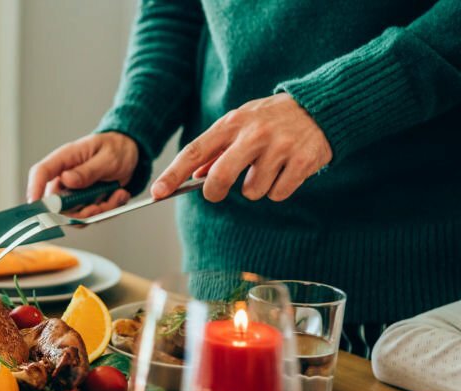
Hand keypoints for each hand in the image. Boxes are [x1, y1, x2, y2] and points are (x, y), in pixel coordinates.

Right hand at [26, 132, 135, 217]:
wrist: (130, 154)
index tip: (36, 204)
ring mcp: (73, 192)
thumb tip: (66, 180)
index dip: (35, 188)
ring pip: (74, 215)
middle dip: (78, 211)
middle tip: (99, 207)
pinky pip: (88, 217)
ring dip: (97, 211)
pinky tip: (118, 195)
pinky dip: (106, 211)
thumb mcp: (107, 157)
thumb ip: (88, 171)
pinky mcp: (83, 203)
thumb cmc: (116, 148)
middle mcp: (64, 178)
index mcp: (65, 159)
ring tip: (116, 195)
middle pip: (56, 204)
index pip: (41, 172)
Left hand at [152, 93, 331, 202]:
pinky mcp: (303, 161)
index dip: (173, 174)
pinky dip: (279, 189)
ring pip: (252, 192)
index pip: (195, 150)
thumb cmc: (273, 119)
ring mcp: (280, 147)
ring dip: (256, 188)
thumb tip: (194, 175)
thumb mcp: (242, 123)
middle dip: (215, 192)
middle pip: (220, 178)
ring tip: (269, 167)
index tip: (157, 193)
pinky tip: (287, 170)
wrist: (322, 106)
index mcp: (233, 122)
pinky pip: (278, 194)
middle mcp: (255, 133)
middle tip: (218, 191)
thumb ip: (218, 148)